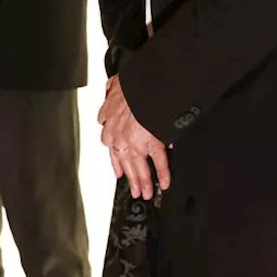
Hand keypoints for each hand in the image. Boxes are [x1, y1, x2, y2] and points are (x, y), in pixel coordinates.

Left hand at [98, 75, 170, 199]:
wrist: (144, 83)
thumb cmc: (132, 83)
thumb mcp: (114, 85)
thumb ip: (111, 92)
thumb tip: (111, 91)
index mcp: (110, 122)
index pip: (111, 146)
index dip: (115, 160)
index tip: (119, 169)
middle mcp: (119, 135)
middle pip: (124, 161)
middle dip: (130, 178)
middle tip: (135, 190)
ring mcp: (135, 140)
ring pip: (138, 166)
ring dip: (143, 182)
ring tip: (147, 193)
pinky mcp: (152, 141)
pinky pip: (158, 161)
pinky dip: (163, 173)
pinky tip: (165, 183)